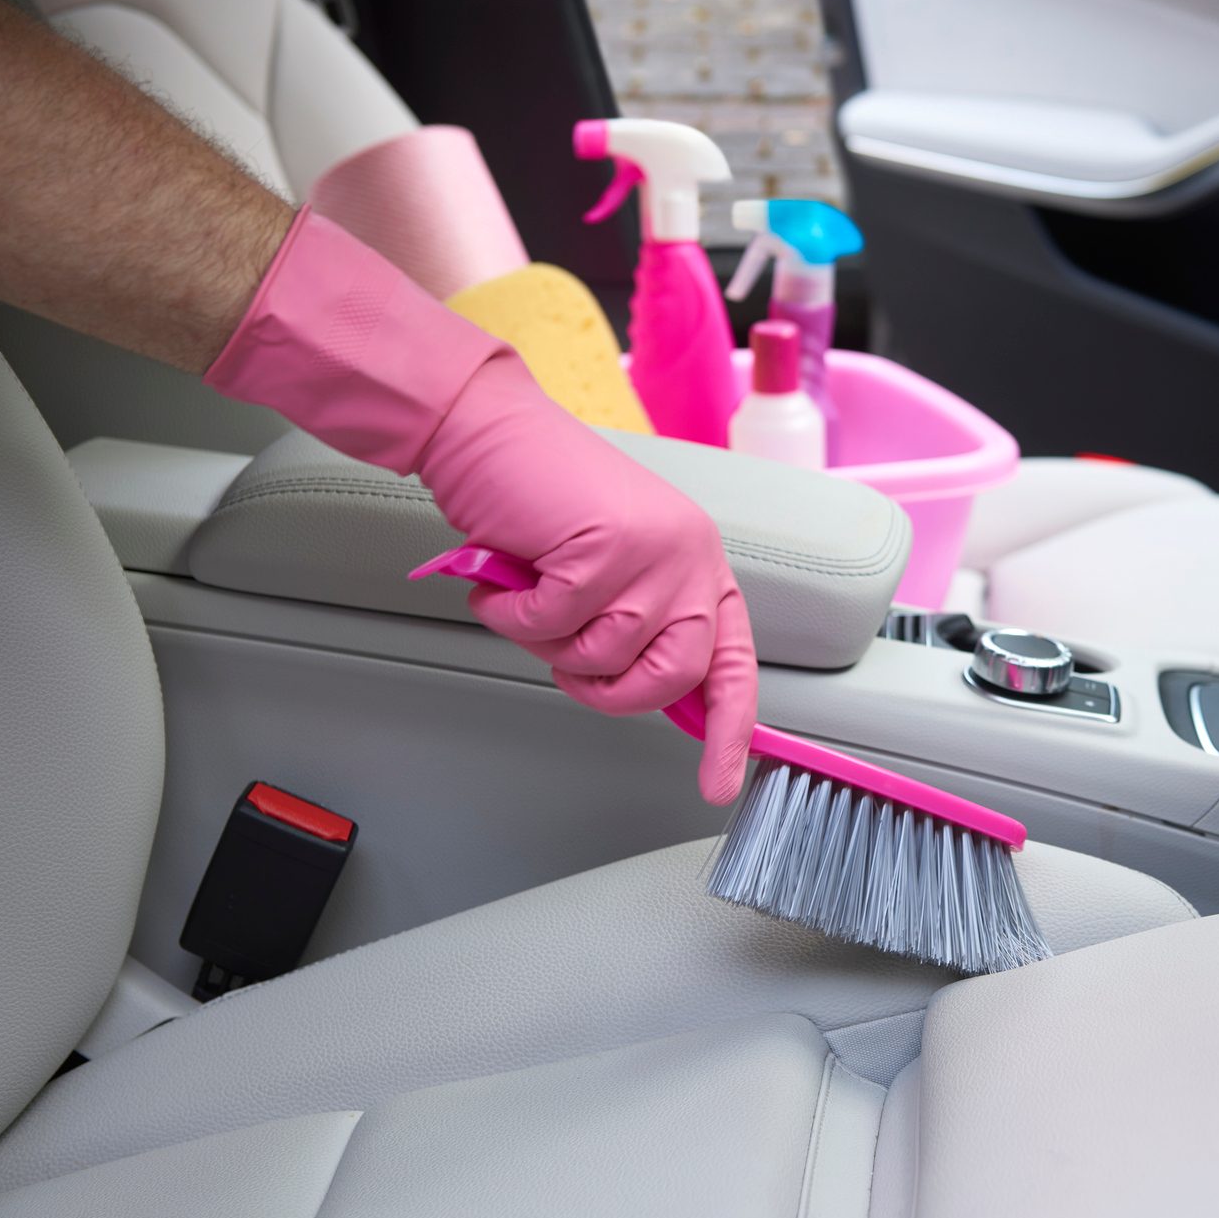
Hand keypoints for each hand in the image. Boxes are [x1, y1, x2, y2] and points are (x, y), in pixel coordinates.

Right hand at [417, 357, 757, 803]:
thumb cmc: (538, 504)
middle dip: (609, 689)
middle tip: (566, 662)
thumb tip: (650, 697)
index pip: (731, 663)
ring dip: (546, 642)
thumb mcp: (608, 572)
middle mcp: (692, 557)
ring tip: (528, 596)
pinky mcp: (608, 545)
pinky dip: (513, 615)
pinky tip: (506, 579)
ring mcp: (656, 550)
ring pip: (606, 655)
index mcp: (699, 567)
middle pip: (672, 674)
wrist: (486, 433)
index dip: (727, 730)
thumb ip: (637, 627)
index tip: (718, 785)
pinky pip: (554, 626)